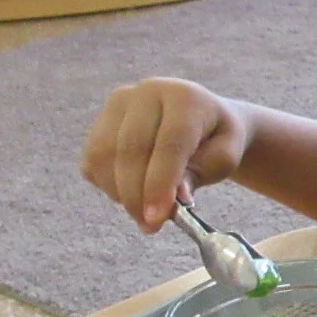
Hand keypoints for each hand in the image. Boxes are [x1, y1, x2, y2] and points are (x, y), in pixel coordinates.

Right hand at [81, 78, 249, 231]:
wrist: (204, 120)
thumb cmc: (216, 141)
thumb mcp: (223, 158)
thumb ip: (199, 175)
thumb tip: (172, 200)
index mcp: (185, 97)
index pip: (169, 142)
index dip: (160, 183)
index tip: (158, 217)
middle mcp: (147, 91)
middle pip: (131, 149)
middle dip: (137, 195)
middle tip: (150, 225)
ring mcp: (119, 104)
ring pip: (103, 155)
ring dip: (120, 193)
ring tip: (144, 210)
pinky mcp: (100, 121)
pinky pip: (92, 162)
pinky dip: (107, 186)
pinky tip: (132, 192)